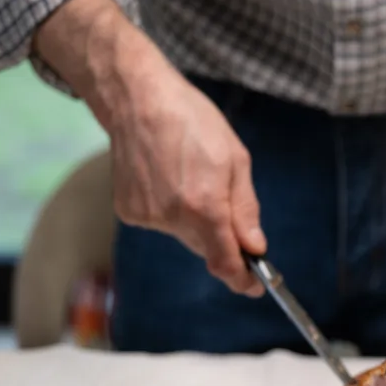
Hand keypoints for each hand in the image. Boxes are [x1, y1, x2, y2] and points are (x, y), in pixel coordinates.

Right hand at [105, 63, 265, 295]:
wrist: (137, 99)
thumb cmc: (192, 121)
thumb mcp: (235, 160)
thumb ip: (245, 210)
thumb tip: (256, 249)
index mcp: (204, 207)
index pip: (225, 263)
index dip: (243, 280)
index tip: (255, 286)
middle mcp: (172, 218)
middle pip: (206, 248)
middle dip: (221, 237)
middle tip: (223, 203)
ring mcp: (147, 217)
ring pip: (184, 235)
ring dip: (195, 220)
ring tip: (190, 176)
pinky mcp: (129, 211)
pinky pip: (162, 223)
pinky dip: (171, 210)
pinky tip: (168, 178)